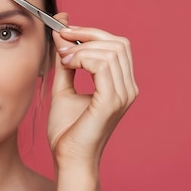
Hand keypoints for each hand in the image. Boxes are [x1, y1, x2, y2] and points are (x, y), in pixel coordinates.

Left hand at [48, 13, 137, 166]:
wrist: (67, 159)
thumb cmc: (67, 131)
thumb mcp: (63, 88)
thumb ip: (66, 62)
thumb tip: (62, 33)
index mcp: (121, 85)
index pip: (117, 45)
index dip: (91, 33)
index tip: (64, 32)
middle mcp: (128, 88)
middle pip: (118, 43)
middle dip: (88, 35)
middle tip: (62, 41)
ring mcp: (123, 95)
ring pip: (109, 51)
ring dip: (81, 49)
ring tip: (63, 60)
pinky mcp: (112, 101)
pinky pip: (101, 65)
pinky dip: (82, 58)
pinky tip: (67, 65)